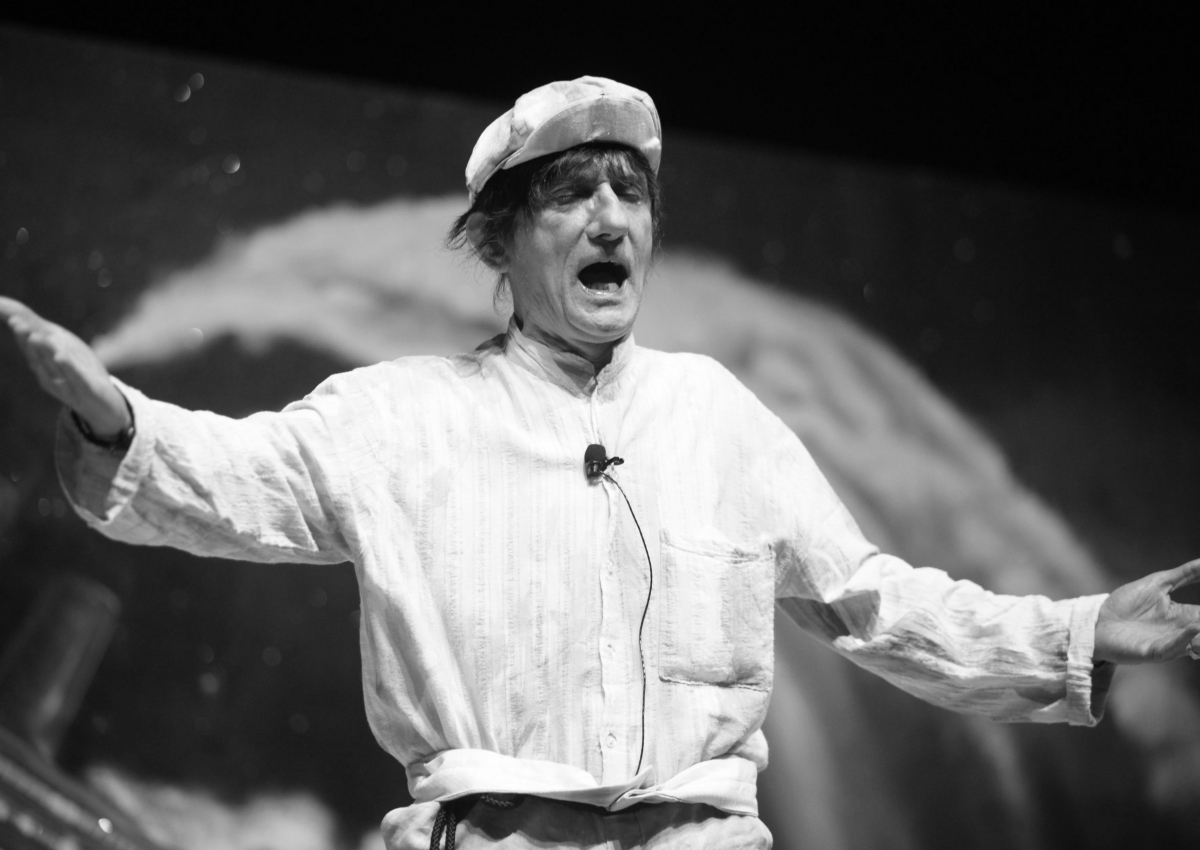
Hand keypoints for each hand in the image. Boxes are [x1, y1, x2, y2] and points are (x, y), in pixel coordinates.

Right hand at [0, 296, 130, 437]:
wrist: (103, 408)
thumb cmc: (80, 374)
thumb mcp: (64, 351)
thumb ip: (43, 334)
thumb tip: (19, 315)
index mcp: (42, 362)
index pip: (28, 341)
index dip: (19, 325)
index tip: (6, 310)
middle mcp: (49, 373)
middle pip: (36, 353)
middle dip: (26, 337)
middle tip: (16, 321)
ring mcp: (66, 384)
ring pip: (52, 364)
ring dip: (43, 349)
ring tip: (34, 334)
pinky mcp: (87, 390)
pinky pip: (76, 378)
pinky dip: (68, 367)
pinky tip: (61, 356)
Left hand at [1094, 559, 1199, 663]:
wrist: (1097, 620)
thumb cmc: (1126, 604)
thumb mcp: (1158, 584)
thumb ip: (1184, 575)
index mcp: (1185, 616)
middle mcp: (1182, 632)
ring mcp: (1169, 643)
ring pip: (1197, 642)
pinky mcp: (1152, 652)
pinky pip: (1173, 648)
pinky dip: (1185, 639)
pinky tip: (1195, 627)